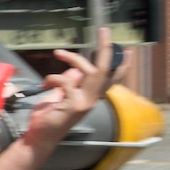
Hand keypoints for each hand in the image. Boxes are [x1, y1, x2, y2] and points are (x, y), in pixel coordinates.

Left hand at [23, 27, 114, 147]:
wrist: (40, 138)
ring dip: (74, 58)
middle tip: (104, 31)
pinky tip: (44, 83)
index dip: (122, 65)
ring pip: (91, 72)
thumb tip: (74, 69)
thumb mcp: (60, 95)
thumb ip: (70, 82)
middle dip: (106, 48)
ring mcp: (85, 102)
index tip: (128, 51)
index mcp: (91, 96)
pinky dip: (53, 77)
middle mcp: (92, 99)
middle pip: (105, 70)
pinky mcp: (74, 105)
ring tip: (58, 53)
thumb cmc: (49, 117)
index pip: (111, 79)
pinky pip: (67, 82)